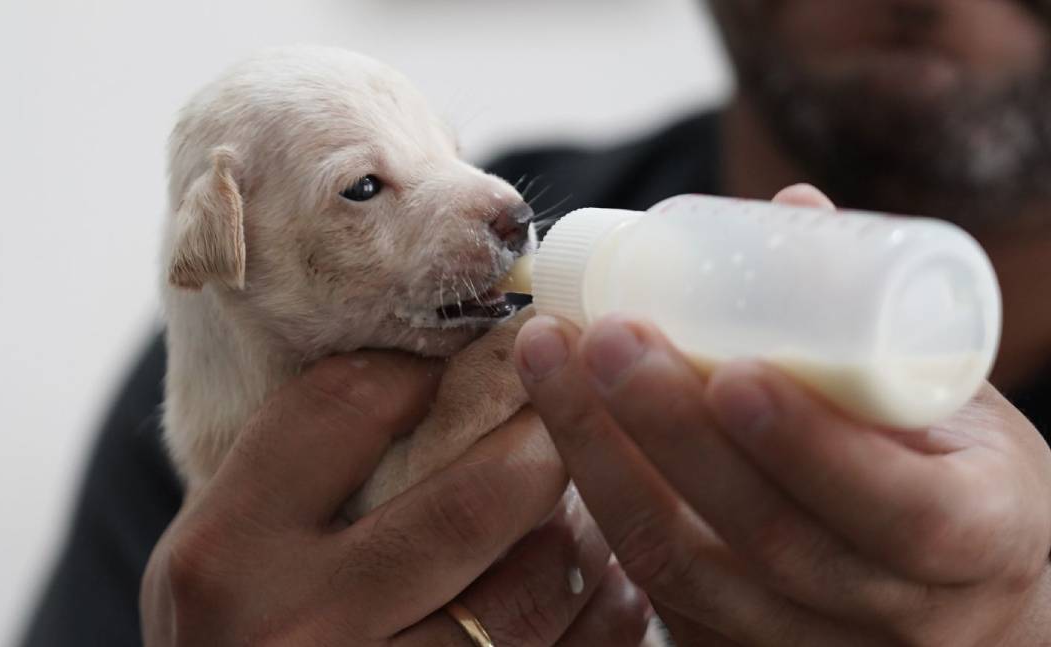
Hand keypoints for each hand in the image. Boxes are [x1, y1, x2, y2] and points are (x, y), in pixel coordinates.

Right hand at [140, 350, 654, 645]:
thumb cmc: (229, 641)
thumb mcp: (218, 558)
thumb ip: (288, 477)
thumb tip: (417, 372)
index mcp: (228, 556)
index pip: (345, 410)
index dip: (421, 368)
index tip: (462, 357)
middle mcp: (300, 628)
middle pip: (472, 503)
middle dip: (541, 444)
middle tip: (565, 414)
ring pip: (533, 593)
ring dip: (581, 536)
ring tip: (582, 507)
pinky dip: (604, 615)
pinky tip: (604, 588)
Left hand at [513, 185, 1050, 645]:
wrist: (960, 596)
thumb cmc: (964, 477)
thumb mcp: (958, 402)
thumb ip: (880, 315)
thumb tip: (792, 209)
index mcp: (979, 536)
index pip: (902, 512)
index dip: (812, 448)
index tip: (733, 371)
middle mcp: (894, 610)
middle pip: (767, 541)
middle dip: (671, 433)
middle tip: (605, 335)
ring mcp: (805, 640)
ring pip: (685, 569)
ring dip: (602, 457)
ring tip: (549, 359)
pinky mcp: (732, 644)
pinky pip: (652, 580)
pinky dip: (596, 493)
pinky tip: (557, 418)